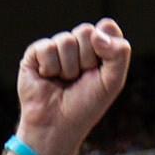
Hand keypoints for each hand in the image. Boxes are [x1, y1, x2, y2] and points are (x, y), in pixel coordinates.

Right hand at [14, 18, 131, 154]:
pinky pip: (46, 47)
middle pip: (86, 31)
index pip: (106, 27)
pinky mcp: (35, 54)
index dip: (105, 47)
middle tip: (80, 78)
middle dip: (86, 59)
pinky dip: (50, 67)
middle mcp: (77, 46)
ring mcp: (55, 48)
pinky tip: (48, 78)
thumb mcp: (113, 82)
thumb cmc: (85, 106)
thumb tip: (97, 33)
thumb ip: (119, 54)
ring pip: (66, 40)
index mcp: (97, 49)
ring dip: (68, 68)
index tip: (100, 68)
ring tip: (63, 81)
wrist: (57, 126)